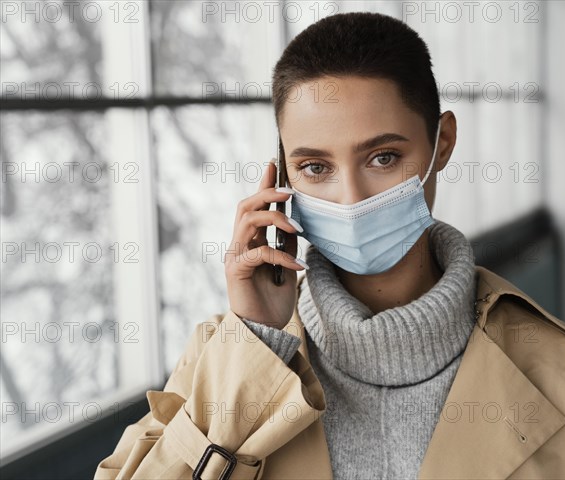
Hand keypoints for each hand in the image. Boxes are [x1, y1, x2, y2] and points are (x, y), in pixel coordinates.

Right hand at [224, 159, 306, 329]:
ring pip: (248, 221)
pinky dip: (281, 255)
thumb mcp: (286, 268)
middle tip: (290, 192)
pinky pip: (259, 252)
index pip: (254, 207)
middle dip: (267, 193)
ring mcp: (235, 256)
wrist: (265, 331)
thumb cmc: (274, 302)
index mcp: (250, 242)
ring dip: (274, 218)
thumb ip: (287, 246)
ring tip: (297, 227)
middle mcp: (239, 245)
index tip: (274, 165)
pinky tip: (297, 267)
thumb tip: (295, 224)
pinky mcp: (237, 271)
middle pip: (246, 206)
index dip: (263, 185)